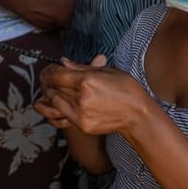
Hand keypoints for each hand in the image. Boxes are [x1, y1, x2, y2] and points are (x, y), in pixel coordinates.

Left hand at [36, 55, 153, 137]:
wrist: (137, 114)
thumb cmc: (126, 90)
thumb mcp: (107, 71)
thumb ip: (82, 67)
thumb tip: (64, 62)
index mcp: (87, 81)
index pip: (57, 75)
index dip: (51, 71)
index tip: (52, 69)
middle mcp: (81, 98)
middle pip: (53, 88)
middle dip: (50, 82)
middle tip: (53, 78)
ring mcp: (80, 114)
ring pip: (54, 102)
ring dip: (54, 95)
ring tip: (61, 90)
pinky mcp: (82, 125)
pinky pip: (63, 114)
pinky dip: (62, 107)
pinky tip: (68, 102)